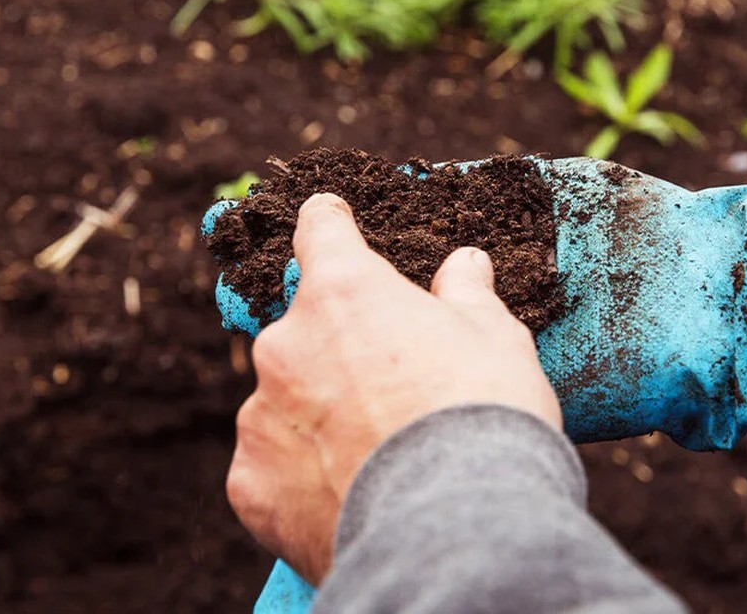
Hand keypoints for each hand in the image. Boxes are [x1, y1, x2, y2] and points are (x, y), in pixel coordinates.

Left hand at [226, 193, 560, 583]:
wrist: (455, 527)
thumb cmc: (484, 415)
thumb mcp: (495, 340)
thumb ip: (468, 295)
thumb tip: (465, 262)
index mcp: (344, 291)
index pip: (321, 231)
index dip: (330, 224)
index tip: (331, 220)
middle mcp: (286, 343)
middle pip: (305, 328)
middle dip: (339, 349)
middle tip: (392, 388)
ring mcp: (261, 415)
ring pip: (285, 401)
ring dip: (318, 415)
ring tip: (376, 455)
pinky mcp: (250, 482)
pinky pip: (272, 466)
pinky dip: (301, 475)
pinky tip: (348, 494)